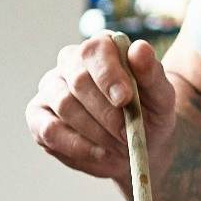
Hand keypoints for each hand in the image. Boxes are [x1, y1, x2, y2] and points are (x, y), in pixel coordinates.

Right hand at [26, 36, 178, 182]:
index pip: (95, 50)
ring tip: (119, 147)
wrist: (140, 144)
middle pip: (79, 80)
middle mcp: (71, 61)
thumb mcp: (162, 97)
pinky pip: (49, 130)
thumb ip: (152, 74)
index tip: (125, 99)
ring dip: (95, 132)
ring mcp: (51, 87)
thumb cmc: (150, 114)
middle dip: (106, 113)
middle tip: (127, 135)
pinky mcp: (39, 115)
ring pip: (65, 105)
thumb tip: (140, 48)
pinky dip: (76, 146)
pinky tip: (100, 154)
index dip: (108, 75)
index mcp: (102, 47)